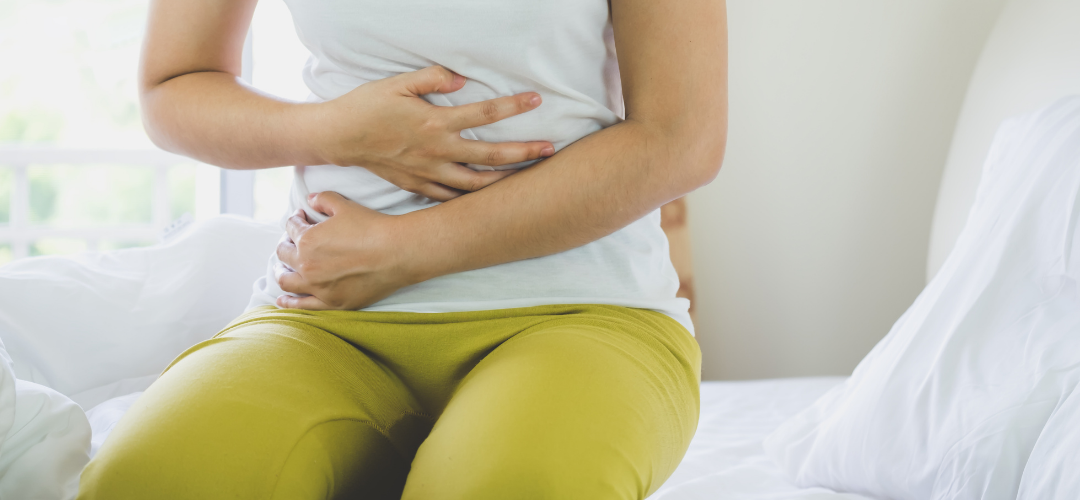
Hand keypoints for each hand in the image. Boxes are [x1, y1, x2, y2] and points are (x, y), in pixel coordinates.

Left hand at [274, 192, 417, 309]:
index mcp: (307, 240)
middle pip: (284, 255)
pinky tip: (283, 300)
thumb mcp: (345, 206)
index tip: (301, 218)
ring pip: (286, 281)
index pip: (291, 228)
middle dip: (286, 244)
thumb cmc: (372, 228)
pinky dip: (289, 302)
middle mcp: (307, 265)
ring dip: (281, 272)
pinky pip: (303, 305)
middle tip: (292, 241)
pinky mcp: (332, 302)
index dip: (295, 220)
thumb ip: (323, 199)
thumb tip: (310, 199)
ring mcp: (318, 287)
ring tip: (282, 268)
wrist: (397, 253)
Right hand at [306, 66, 554, 200]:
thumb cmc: (367, 106)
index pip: (485, 113)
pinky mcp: (417, 185)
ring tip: (526, 178)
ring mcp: (428, 172)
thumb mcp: (398, 83)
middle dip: (524, 153)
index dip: (513, 107)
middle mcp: (437, 151)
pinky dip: (470, 199)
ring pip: (476, 184)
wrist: (338, 137)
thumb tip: (461, 80)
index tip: (536, 100)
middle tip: (550, 150)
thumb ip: (432, 79)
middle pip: (491, 156)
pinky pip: (450, 197)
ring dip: (504, 181)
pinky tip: (485, 197)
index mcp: (435, 123)